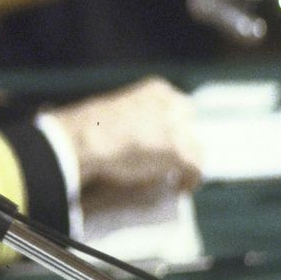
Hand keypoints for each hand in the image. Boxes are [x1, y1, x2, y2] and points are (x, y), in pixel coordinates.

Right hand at [45, 77, 201, 191]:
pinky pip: (195, 168)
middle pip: (189, 124)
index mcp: (157, 90)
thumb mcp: (116, 111)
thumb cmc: (90, 127)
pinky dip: (190, 180)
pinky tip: (181, 189)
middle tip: (171, 158)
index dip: (171, 125)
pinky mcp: (179, 151)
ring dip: (186, 163)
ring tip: (177, 178)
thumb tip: (135, 138)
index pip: (176, 106)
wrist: (86, 139)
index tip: (164, 139)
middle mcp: (173, 106)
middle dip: (183, 139)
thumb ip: (134, 118)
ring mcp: (177, 129)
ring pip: (194, 148)